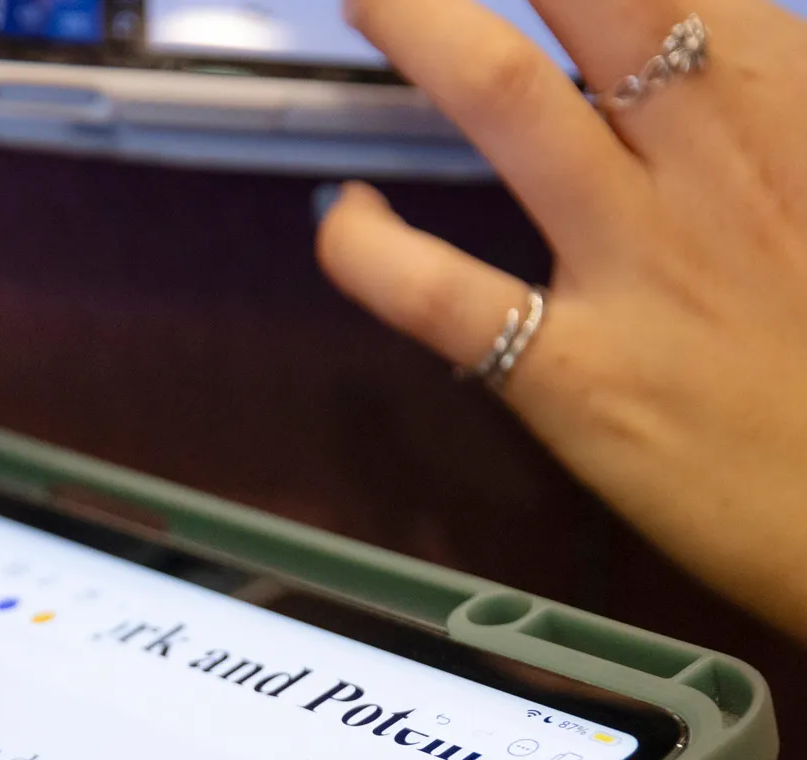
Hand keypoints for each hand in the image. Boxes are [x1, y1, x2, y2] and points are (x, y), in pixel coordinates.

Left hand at [313, 0, 806, 637]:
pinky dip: (365, 244)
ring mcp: (639, 263)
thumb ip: (770, 115)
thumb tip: (712, 62)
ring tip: (371, 1)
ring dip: (425, 27)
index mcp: (794, 108)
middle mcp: (719, 163)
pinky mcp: (574, 374)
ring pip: (511, 96)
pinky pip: (437, 291)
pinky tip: (344, 213)